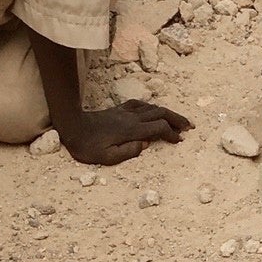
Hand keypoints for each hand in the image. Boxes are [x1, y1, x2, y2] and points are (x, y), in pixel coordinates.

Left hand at [58, 101, 190, 165]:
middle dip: (177, 120)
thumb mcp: (105, 157)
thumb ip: (128, 152)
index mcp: (131, 130)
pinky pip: (141, 104)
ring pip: (153, 107)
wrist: (71, 126)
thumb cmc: (87, 146)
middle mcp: (131, 118)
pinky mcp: (119, 109)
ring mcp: (126, 111)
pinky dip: (153, 107)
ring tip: (178, 120)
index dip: (172, 134)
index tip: (179, 141)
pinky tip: (155, 111)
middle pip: (161, 113)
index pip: (159, 128)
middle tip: (190, 127)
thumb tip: (145, 145)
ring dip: (168, 113)